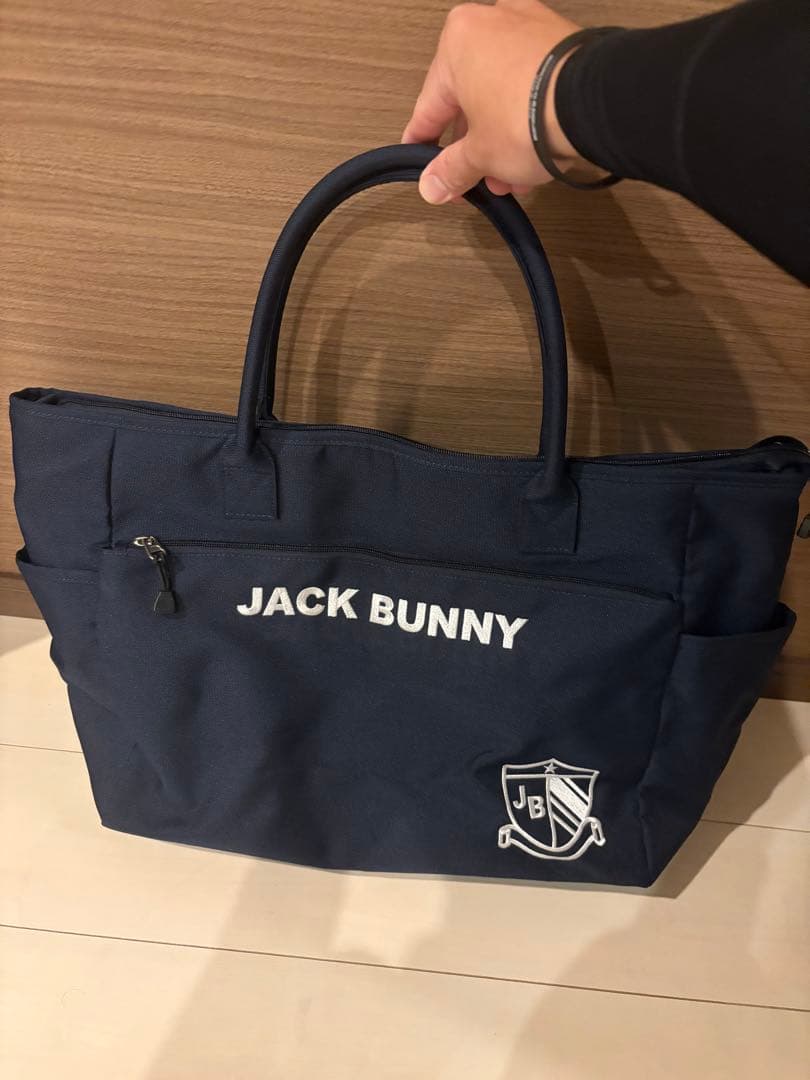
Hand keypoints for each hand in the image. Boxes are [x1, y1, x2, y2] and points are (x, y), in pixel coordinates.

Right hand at [401, 0, 602, 202]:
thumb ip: (452, 170)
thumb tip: (433, 185)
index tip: (422, 162)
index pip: (430, 105)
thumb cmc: (525, 117)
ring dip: (502, 141)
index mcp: (457, 42)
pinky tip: (534, 156)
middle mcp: (492, 24)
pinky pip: (533, 85)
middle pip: (471, 99)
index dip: (424, 143)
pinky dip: (528, 119)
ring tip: (511, 179)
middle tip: (475, 181)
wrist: (590, 106)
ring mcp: (530, 28)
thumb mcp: (479, 155)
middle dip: (475, 148)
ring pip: (504, 94)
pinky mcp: (563, 42)